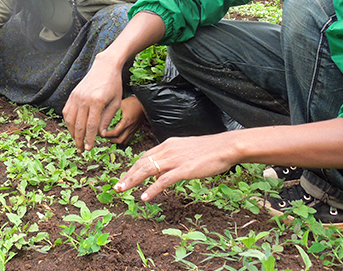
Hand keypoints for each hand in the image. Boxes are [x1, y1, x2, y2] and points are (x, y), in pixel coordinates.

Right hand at [63, 52, 124, 151]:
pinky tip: (72, 129)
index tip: (89, 148)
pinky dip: (68, 122)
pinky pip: (66, 111)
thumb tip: (100, 134)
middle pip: (79, 125)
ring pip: (70, 120)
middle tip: (81, 150)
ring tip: (76, 141)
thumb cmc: (113, 85)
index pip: (91, 126)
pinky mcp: (72, 95)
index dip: (90, 139)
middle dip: (79, 139)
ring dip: (72, 133)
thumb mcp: (116, 102)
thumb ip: (108, 119)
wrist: (104, 67)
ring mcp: (76, 96)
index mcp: (97, 102)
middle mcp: (84, 99)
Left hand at [103, 96, 145, 145]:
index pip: (115, 132)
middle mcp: (130, 127)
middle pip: (119, 140)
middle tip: (104, 135)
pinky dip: (122, 140)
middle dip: (110, 139)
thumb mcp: (121, 104)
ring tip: (109, 137)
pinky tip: (117, 136)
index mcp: (126, 121)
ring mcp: (133, 130)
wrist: (144, 104)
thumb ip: (113, 111)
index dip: (107, 134)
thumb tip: (102, 115)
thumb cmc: (132, 103)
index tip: (101, 133)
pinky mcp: (135, 130)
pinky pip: (128, 139)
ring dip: (116, 141)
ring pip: (124, 141)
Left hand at [114, 132, 239, 200]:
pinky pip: (163, 180)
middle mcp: (167, 150)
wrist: (225, 147)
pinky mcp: (184, 170)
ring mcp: (175, 159)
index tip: (125, 177)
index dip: (133, 167)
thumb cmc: (209, 150)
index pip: (145, 156)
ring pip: (147, 170)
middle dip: (127, 175)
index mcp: (167, 144)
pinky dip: (152, 189)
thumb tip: (160, 171)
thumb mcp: (186, 150)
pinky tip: (144, 197)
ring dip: (132, 181)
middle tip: (117, 186)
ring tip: (122, 190)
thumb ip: (172, 159)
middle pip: (141, 162)